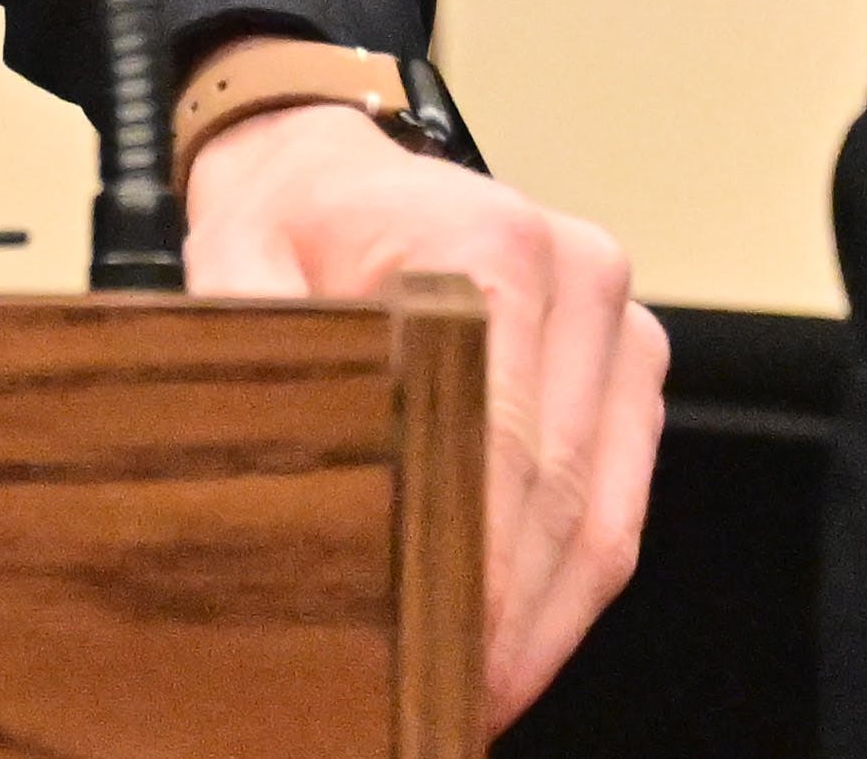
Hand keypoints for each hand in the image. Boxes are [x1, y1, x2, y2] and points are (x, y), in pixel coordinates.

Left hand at [184, 106, 660, 731]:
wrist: (332, 162)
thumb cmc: (288, 216)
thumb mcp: (239, 261)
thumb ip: (261, 343)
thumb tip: (282, 459)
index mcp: (496, 246)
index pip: (501, 446)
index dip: (476, 571)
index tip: (439, 658)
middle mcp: (580, 276)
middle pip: (558, 495)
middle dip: (508, 621)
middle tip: (452, 704)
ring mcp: (617, 323)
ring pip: (604, 516)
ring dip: (548, 624)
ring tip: (482, 697)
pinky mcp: (627, 365)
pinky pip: (620, 502)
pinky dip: (572, 587)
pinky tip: (518, 648)